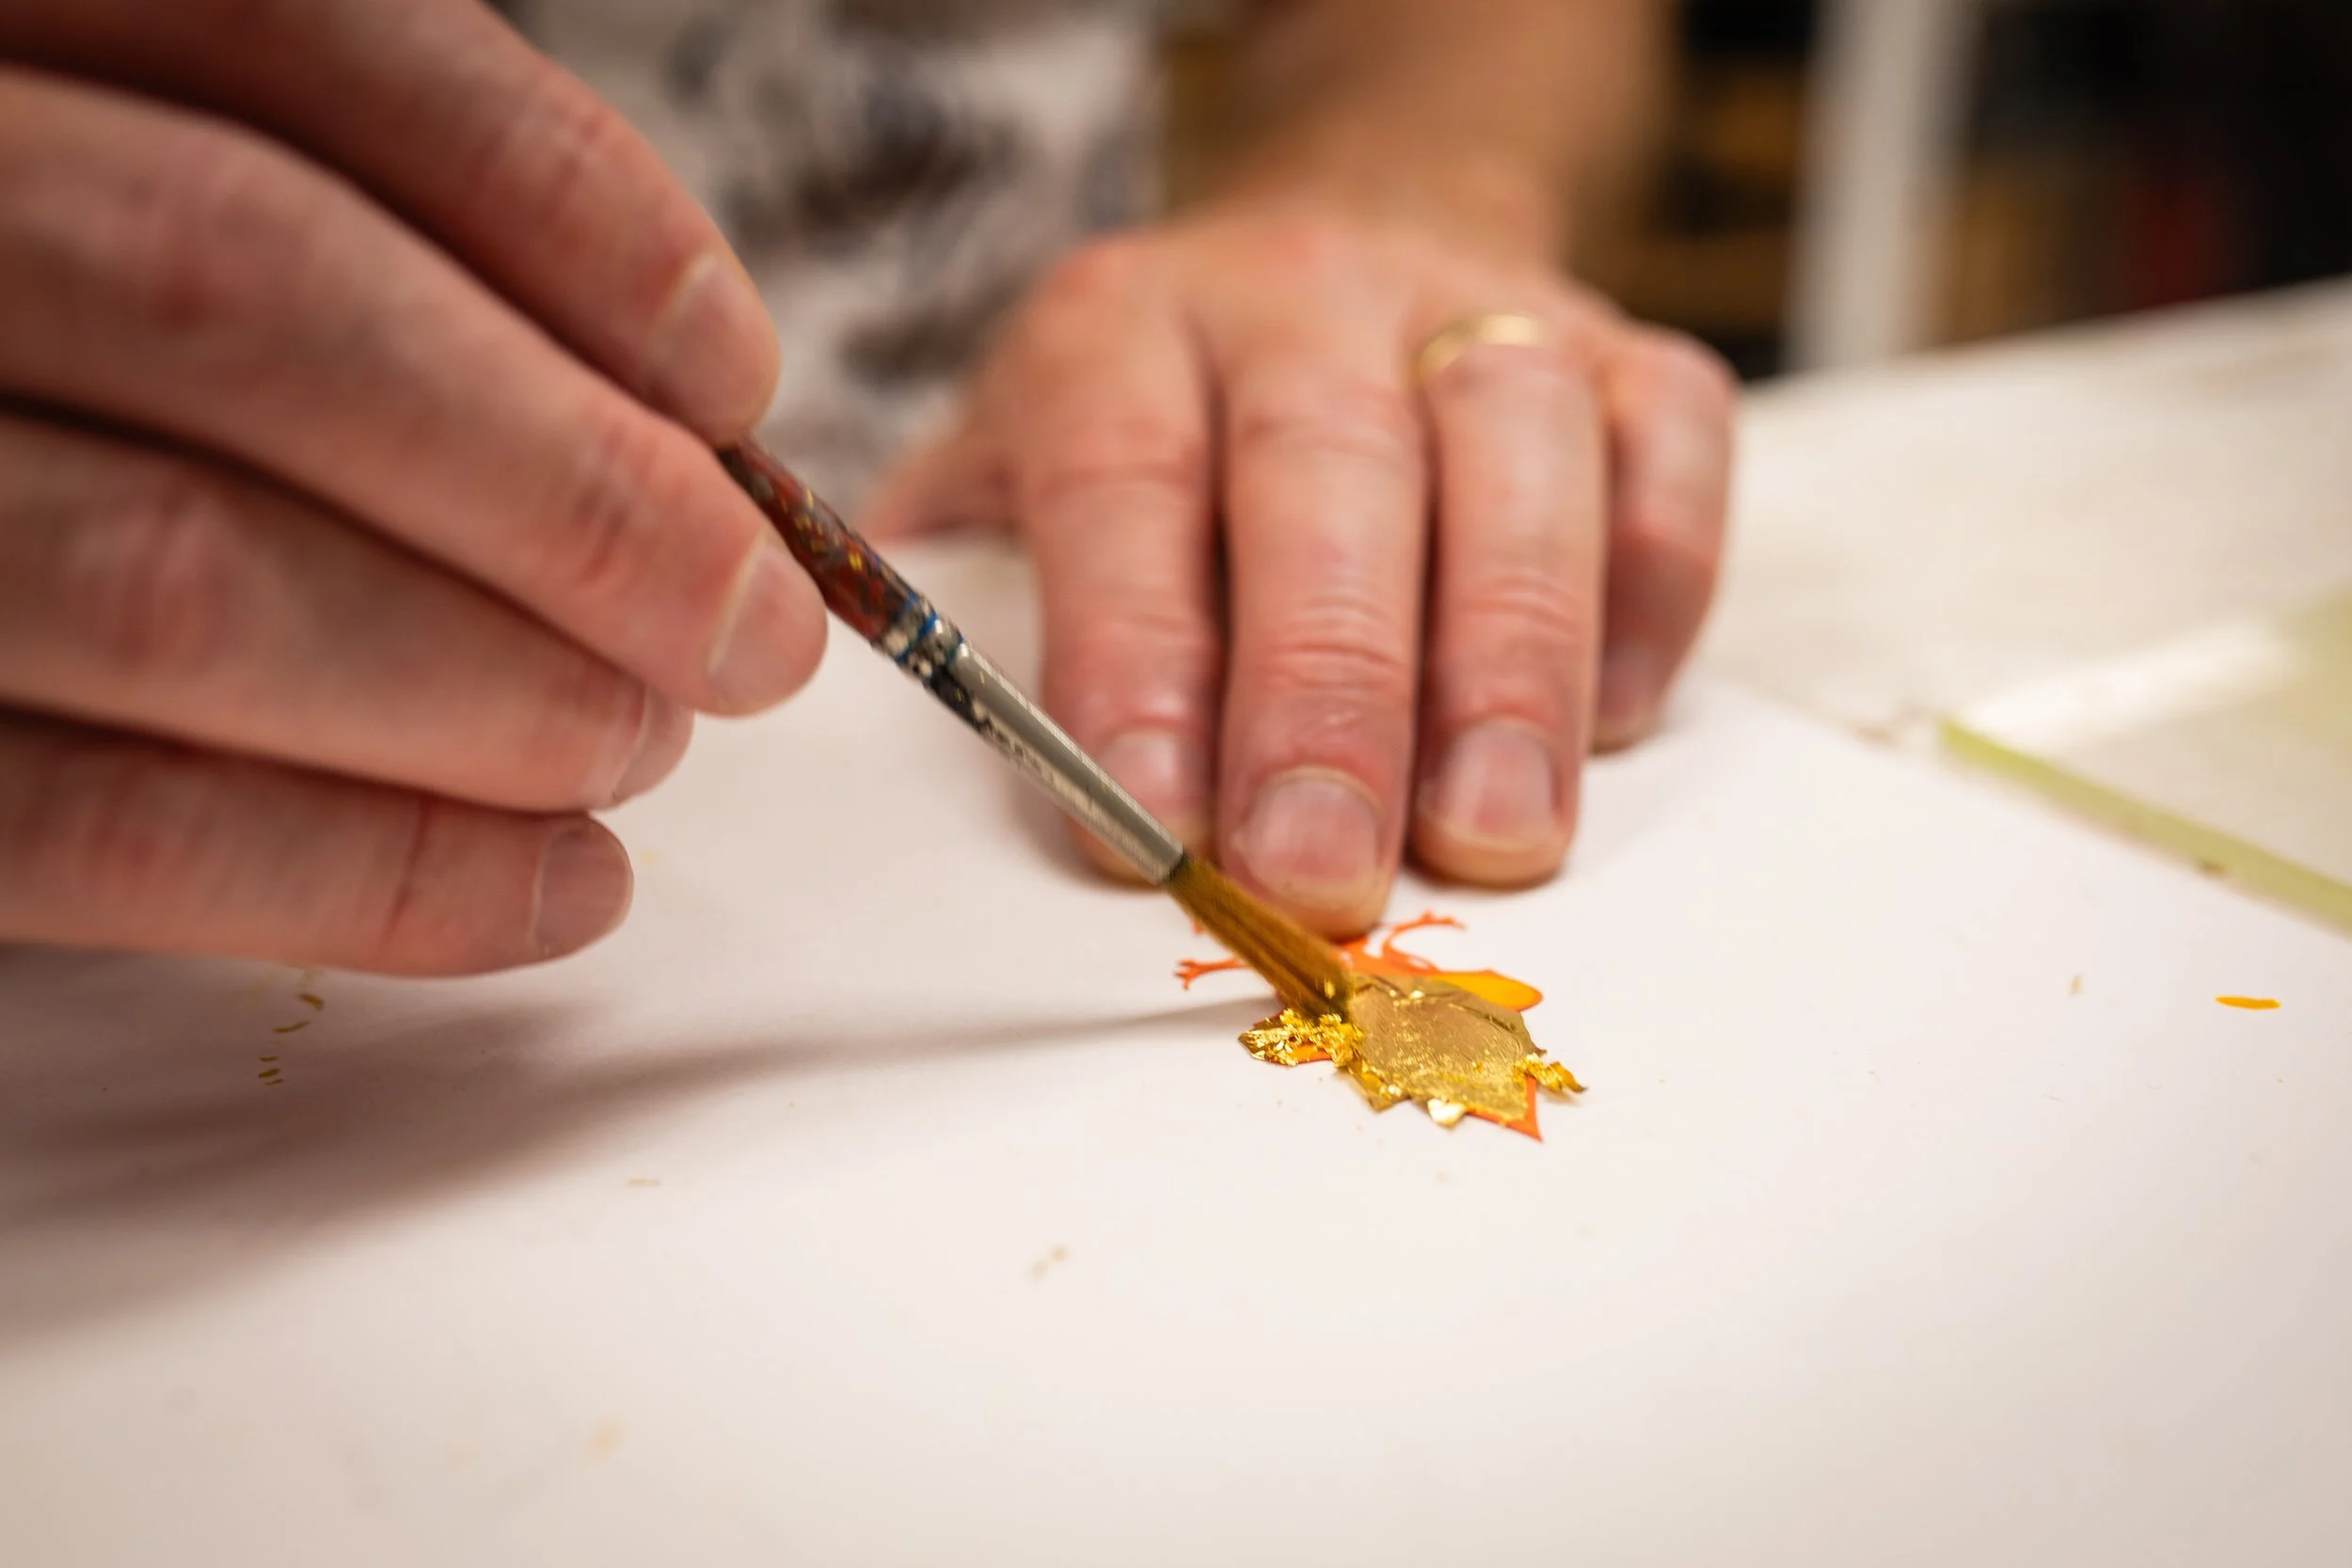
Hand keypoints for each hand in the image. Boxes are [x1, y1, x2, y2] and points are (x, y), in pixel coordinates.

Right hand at [0, 1, 825, 971]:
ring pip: (178, 574)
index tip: (733, 377)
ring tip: (646, 742)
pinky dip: (379, 874)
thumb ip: (370, 243)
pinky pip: (102, 825)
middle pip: (250, 297)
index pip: (284, 33)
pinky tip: (557, 887)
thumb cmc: (68, 366)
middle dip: (572, 488)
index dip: (555, 206)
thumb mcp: (150, 201)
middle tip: (754, 630)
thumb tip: (678, 427)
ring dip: (496, 690)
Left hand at [866, 201, 1733, 934]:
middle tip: (1325, 872)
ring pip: (1513, 453)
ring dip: (1508, 658)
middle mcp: (1296, 299)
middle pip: (1327, 472)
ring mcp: (1474, 309)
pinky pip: (1665, 449)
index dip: (1135, 655)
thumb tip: (937, 799)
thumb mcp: (1013, 472)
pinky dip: (1653, 591)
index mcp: (1117, 331)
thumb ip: (973, 604)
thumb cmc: (1163, 425)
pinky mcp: (1620, 349)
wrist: (1340, 234)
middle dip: (1329, 690)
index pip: (1120, 481)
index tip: (1150, 825)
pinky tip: (1608, 724)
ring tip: (1495, 835)